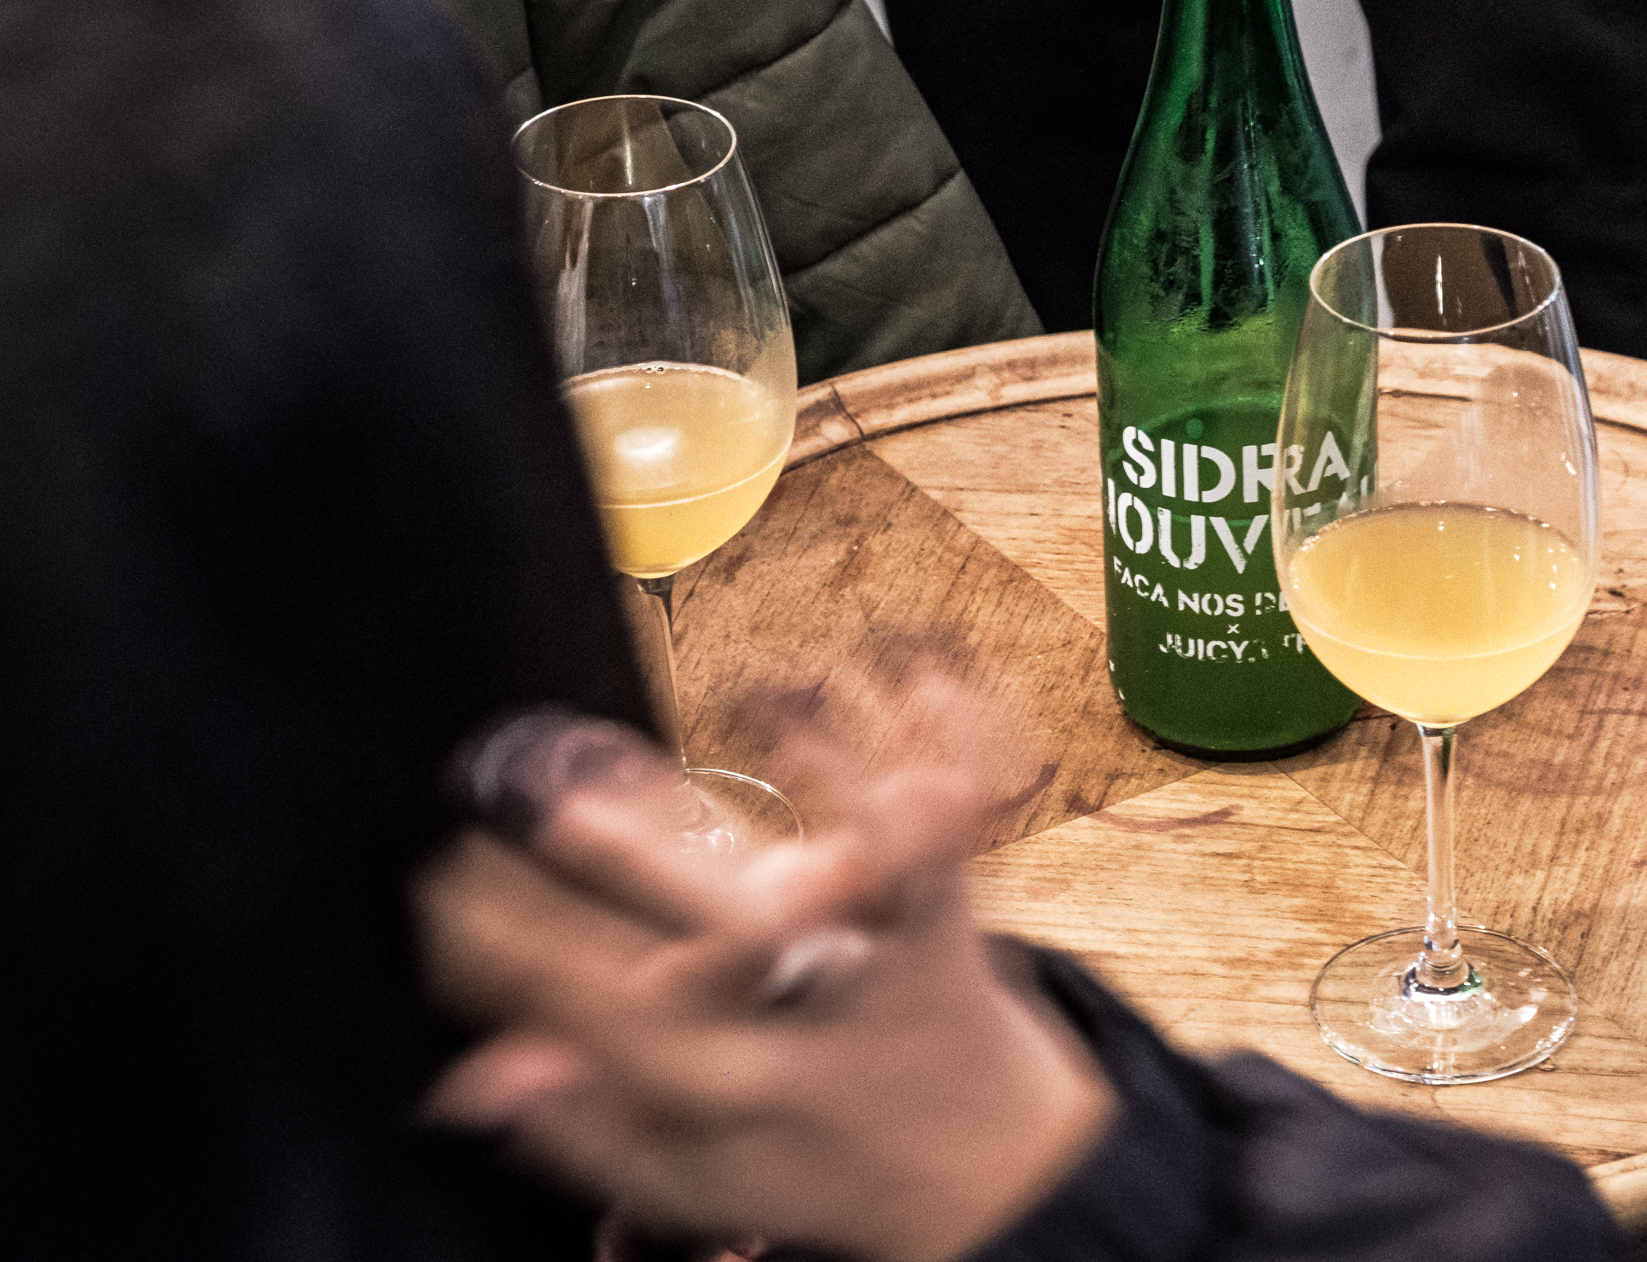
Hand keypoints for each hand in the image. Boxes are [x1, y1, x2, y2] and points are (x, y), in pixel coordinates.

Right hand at [415, 669, 1115, 1261]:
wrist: (990, 1170)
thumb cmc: (814, 1150)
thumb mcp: (693, 1176)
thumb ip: (582, 1126)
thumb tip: (470, 1078)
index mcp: (736, 1091)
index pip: (606, 1016)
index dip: (514, 952)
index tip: (450, 881)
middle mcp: (817, 1023)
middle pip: (731, 942)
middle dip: (642, 866)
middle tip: (561, 807)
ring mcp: (895, 963)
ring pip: (873, 874)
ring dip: (831, 772)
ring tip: (768, 687)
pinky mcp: (959, 918)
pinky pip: (967, 831)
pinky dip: (962, 746)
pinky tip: (927, 677)